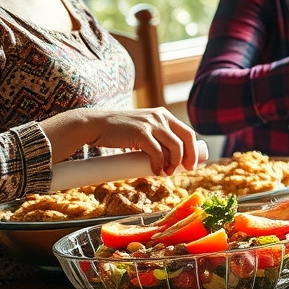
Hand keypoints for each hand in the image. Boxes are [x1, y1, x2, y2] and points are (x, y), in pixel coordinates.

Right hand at [42, 107, 201, 176]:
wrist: (95, 125)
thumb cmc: (118, 131)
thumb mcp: (142, 129)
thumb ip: (154, 137)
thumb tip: (166, 159)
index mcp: (164, 115)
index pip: (187, 132)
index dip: (193, 149)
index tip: (191, 163)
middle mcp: (161, 117)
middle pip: (186, 139)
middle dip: (189, 157)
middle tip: (185, 170)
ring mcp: (151, 124)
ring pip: (174, 147)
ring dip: (173, 163)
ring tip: (166, 173)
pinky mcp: (141, 133)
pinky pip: (157, 152)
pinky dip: (159, 164)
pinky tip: (157, 172)